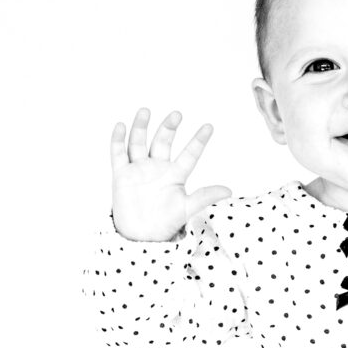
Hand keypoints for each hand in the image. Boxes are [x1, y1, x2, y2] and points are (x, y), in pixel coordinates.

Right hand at [110, 107, 231, 240]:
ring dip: (141, 127)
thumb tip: (229, 191)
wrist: (140, 236)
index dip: (198, 141)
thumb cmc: (165, 222)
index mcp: (176, 174)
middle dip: (169, 128)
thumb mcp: (187, 209)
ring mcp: (139, 169)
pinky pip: (118, 154)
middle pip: (163, 142)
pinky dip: (118, 140)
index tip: (210, 126)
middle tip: (177, 114)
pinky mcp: (121, 175)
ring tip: (145, 111)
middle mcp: (158, 167)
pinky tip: (121, 126)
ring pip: (139, 143)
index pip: (190, 154)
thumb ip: (204, 197)